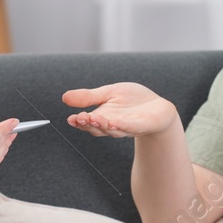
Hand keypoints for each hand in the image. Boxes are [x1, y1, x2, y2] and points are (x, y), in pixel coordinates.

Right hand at [63, 82, 177, 138]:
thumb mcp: (108, 93)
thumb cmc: (132, 101)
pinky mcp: (143, 125)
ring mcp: (128, 127)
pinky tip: (114, 122)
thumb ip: (88, 97)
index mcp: (103, 117)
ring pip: (113, 130)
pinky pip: (131, 127)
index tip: (70, 118)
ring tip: (94, 118)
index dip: (79, 122)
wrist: (158, 107)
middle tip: (80, 117)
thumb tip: (64, 97)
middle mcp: (113, 125)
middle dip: (89, 123)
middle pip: (98, 128)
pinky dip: (122, 125)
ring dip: (103, 125)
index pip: (88, 122)